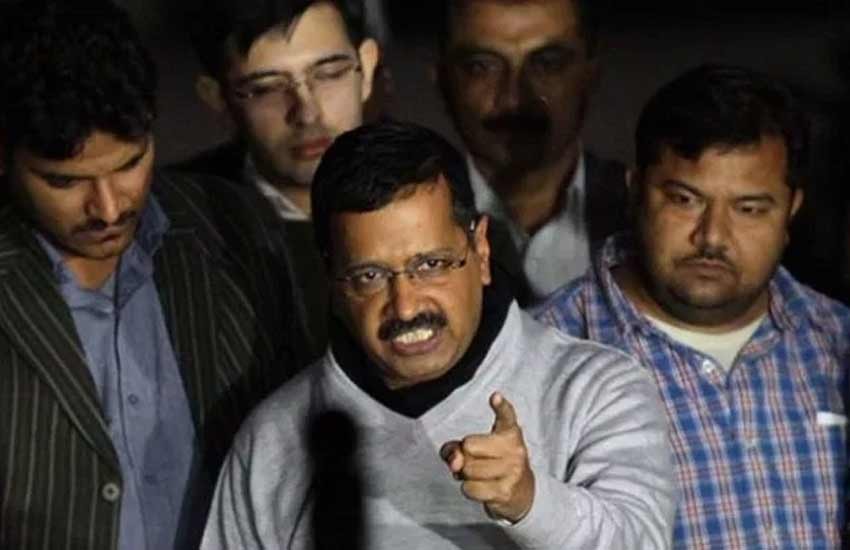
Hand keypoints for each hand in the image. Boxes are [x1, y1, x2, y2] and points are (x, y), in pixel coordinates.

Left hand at [440, 392, 534, 522]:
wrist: (520, 494)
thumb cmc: (493, 464)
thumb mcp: (477, 449)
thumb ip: (457, 448)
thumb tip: (454, 461)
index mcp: (510, 433)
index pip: (506, 416)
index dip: (500, 406)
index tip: (495, 397)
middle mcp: (515, 449)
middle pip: (469, 446)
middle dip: (464, 456)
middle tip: (475, 461)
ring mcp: (512, 471)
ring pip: (468, 469)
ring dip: (465, 476)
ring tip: (478, 476)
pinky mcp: (505, 491)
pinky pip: (470, 488)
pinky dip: (469, 489)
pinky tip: (481, 488)